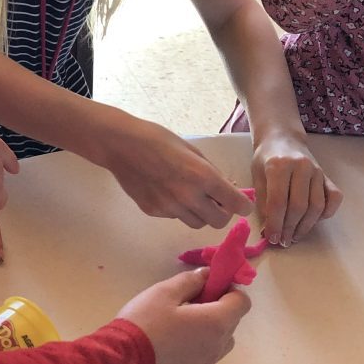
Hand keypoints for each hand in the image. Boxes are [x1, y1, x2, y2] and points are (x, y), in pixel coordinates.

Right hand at [93, 112, 250, 228]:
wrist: (120, 145)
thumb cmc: (158, 139)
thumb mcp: (193, 150)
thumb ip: (212, 172)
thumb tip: (228, 189)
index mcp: (202, 176)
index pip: (236, 205)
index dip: (242, 205)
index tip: (239, 201)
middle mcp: (188, 196)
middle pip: (219, 222)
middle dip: (222, 213)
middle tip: (216, 200)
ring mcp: (169, 207)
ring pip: (197, 223)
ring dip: (200, 213)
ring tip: (190, 196)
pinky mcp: (154, 212)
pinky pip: (175, 217)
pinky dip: (178, 209)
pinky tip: (166, 191)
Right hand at [116, 269, 250, 363]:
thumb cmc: (145, 323)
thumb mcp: (163, 292)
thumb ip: (190, 280)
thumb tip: (207, 275)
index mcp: (216, 321)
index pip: (242, 302)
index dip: (228, 291)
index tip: (207, 288)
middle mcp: (218, 346)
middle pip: (231, 323)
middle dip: (216, 310)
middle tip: (186, 305)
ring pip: (218, 344)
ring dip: (208, 332)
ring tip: (178, 329)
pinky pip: (205, 361)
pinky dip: (197, 351)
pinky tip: (172, 349)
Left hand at [250, 134, 342, 245]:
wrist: (282, 138)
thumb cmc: (266, 159)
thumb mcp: (257, 177)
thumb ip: (263, 202)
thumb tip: (269, 230)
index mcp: (278, 166)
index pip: (278, 201)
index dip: (275, 223)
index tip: (272, 238)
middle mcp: (301, 167)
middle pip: (299, 206)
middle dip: (290, 228)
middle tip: (283, 241)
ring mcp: (317, 171)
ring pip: (317, 206)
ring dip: (306, 226)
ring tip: (295, 236)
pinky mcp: (328, 176)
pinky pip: (334, 198)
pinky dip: (327, 213)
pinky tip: (314, 221)